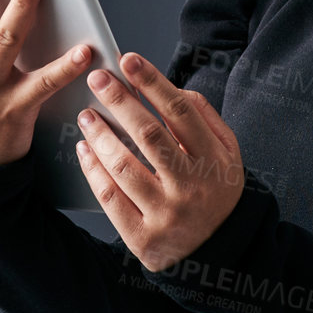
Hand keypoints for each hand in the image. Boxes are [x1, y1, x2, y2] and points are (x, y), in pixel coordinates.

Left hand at [75, 52, 245, 271]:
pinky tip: (84, 149)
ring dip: (100, 135)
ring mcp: (166, 214)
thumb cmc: (217, 191)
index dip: (153, 82)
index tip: (128, 60)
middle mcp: (191, 187)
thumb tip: (173, 88)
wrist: (220, 252)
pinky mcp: (143, 238)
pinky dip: (93, 169)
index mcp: (214, 160)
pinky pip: (110, 198)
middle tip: (97, 78)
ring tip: (86, 114)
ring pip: (124, 166)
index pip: (180, 112)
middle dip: (119, 101)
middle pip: (149, 135)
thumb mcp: (227, 153)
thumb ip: (205, 118)